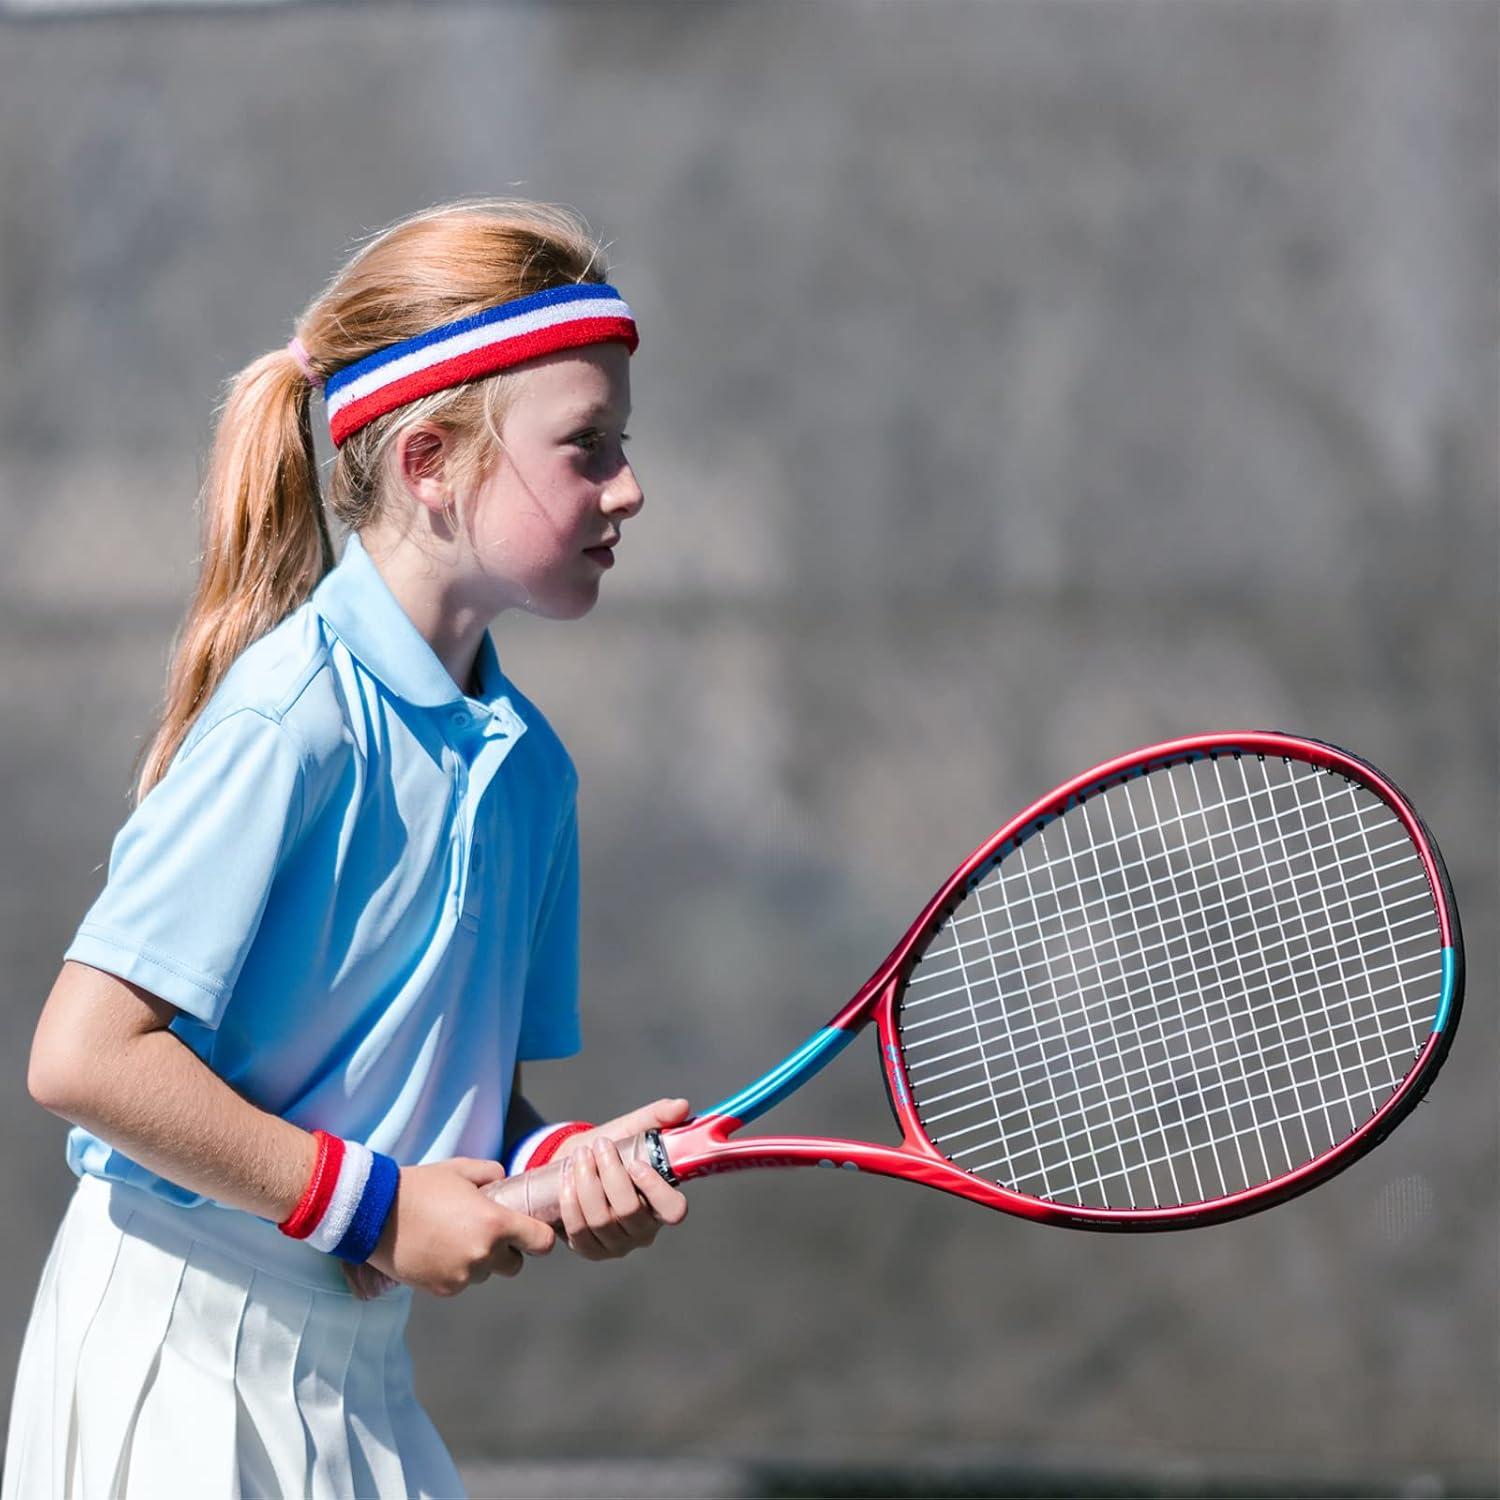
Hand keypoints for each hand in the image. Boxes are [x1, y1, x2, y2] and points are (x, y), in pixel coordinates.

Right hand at [354, 1157, 554, 1297]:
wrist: (375, 1213)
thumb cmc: (421, 1186)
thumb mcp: (462, 1169)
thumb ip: (493, 1173)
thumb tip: (506, 1182)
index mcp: (495, 1224)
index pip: (542, 1243)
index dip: (539, 1236)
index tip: (530, 1230)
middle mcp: (483, 1254)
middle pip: (514, 1265)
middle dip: (506, 1251)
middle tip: (484, 1231)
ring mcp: (463, 1276)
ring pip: (485, 1274)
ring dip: (478, 1261)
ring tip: (453, 1237)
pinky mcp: (442, 1290)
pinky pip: (461, 1282)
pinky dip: (455, 1271)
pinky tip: (437, 1250)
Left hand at [557, 1098, 690, 1260]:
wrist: (576, 1163)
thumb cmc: (611, 1149)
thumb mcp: (633, 1130)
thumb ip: (658, 1116)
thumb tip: (681, 1106)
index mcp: (662, 1204)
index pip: (673, 1210)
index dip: (656, 1190)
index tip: (636, 1164)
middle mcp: (643, 1230)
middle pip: (629, 1211)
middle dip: (610, 1174)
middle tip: (599, 1146)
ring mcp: (617, 1244)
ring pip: (601, 1220)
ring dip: (586, 1184)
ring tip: (580, 1156)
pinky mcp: (590, 1249)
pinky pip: (578, 1232)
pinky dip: (570, 1203)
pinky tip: (567, 1179)